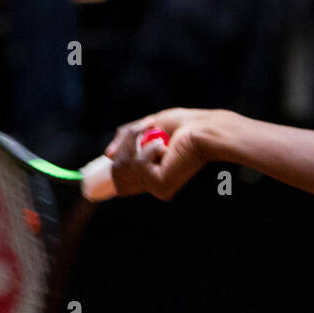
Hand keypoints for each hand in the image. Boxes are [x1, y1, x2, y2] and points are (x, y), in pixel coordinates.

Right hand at [104, 108, 223, 200]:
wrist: (205, 129)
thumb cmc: (184, 125)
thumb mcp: (147, 128)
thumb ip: (127, 139)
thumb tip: (108, 155)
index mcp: (152, 174)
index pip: (120, 176)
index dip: (117, 158)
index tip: (119, 147)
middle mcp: (153, 184)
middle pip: (117, 168)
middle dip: (127, 141)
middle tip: (146, 127)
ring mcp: (156, 186)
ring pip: (124, 165)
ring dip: (136, 141)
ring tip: (159, 136)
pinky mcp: (159, 185)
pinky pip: (137, 164)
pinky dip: (148, 148)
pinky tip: (166, 147)